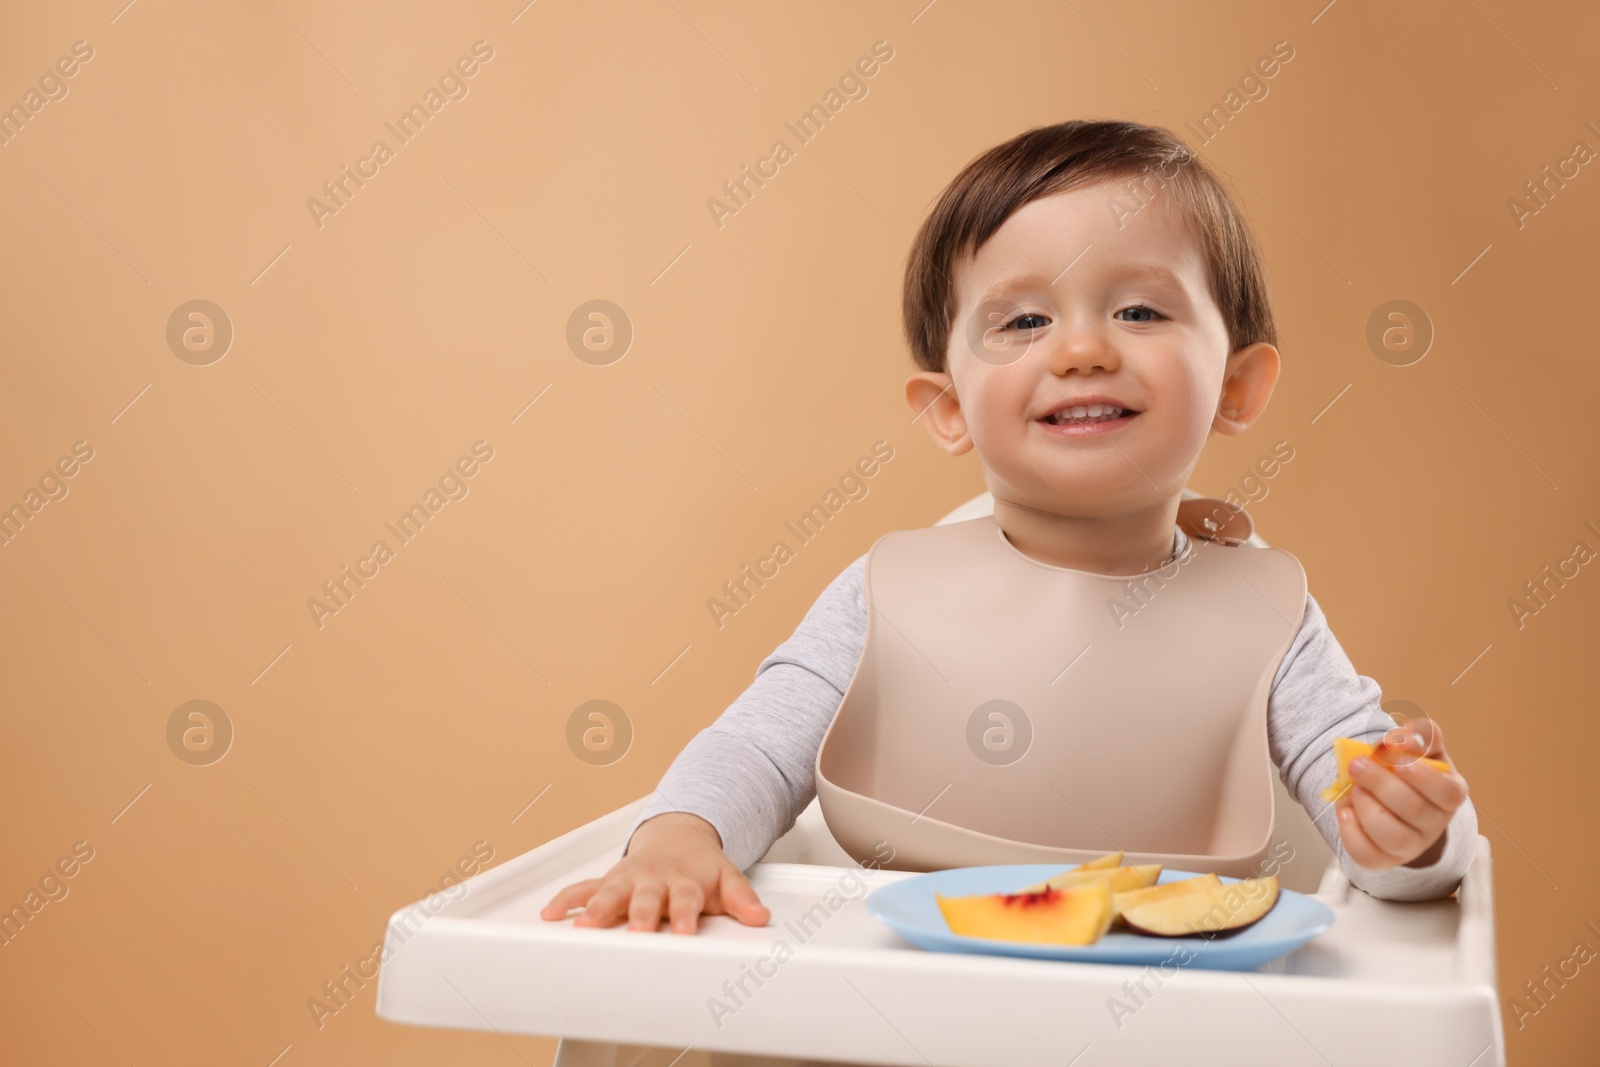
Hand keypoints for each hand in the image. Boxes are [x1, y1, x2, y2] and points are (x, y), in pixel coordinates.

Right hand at [538, 811, 770, 933]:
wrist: (678, 835)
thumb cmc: (700, 866)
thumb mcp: (727, 879)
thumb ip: (742, 899)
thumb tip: (760, 916)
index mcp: (684, 880)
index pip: (686, 898)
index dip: (685, 913)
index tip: (685, 929)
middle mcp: (654, 879)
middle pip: (645, 896)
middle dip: (639, 913)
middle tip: (636, 929)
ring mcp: (629, 878)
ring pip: (610, 892)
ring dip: (597, 908)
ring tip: (586, 924)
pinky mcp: (609, 879)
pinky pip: (584, 888)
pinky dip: (566, 899)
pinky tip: (551, 914)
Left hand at [1336, 718, 1469, 869]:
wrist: (1391, 795)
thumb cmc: (1409, 769)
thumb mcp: (1421, 746)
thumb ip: (1421, 734)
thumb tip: (1405, 738)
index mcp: (1449, 794)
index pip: (1447, 792)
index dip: (1422, 776)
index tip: (1396, 760)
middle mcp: (1434, 824)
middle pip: (1414, 810)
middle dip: (1381, 784)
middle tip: (1357, 764)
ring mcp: (1410, 845)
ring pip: (1392, 836)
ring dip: (1367, 808)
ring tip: (1354, 789)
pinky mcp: (1384, 858)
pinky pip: (1368, 855)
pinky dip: (1351, 832)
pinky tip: (1344, 810)